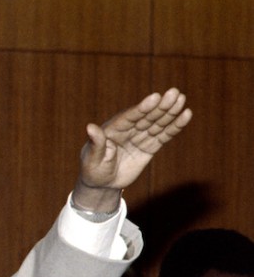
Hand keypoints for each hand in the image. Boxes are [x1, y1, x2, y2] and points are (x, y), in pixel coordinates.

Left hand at [74, 88, 192, 211]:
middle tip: (174, 93)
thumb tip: (89, 127)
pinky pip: (164, 135)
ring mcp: (139, 137)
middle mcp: (127, 130)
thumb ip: (95, 143)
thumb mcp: (92, 158)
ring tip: (181, 98)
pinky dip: (175, 126)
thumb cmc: (93, 170)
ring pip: (157, 123)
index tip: (155, 97)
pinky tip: (185, 115)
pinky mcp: (149, 147)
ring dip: (170, 112)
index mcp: (112, 129)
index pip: (129, 117)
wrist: (102, 184)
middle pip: (146, 116)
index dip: (142, 108)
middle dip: (160, 106)